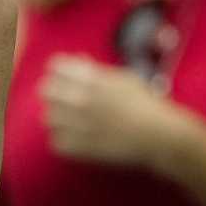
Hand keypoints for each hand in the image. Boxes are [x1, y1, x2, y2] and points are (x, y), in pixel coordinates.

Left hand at [37, 55, 194, 171]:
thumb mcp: (124, 79)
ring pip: (47, 117)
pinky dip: (64, 140)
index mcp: (91, 79)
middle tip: (66, 101)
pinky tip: (78, 139)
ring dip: (58, 118)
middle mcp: (80, 99)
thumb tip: (77, 59)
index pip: (55, 67)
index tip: (65, 79)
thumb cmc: (146, 105)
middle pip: (45, 90)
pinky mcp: (78, 147)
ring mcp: (77, 124)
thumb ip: (97, 70)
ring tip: (74, 122)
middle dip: (55, 93)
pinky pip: (55, 141)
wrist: (159, 137)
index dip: (59, 72)